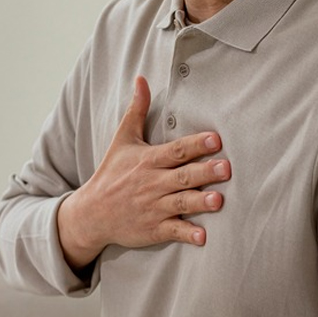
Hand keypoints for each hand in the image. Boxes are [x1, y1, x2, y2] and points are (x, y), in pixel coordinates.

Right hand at [57, 76, 230, 269]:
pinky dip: (187, 234)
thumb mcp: (122, 140)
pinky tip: (202, 237)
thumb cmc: (111, 173)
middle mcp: (151, 183)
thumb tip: (142, 79)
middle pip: (182, 176)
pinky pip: (172, 231)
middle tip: (226, 168)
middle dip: (204, 172)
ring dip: (200, 202)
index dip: (195, 144)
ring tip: (219, 201)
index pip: (175, 150)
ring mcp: (152, 207)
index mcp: (147, 161)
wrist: (91, 213)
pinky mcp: (153, 229)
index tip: (216, 139)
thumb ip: (136, 111)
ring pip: (180, 203)